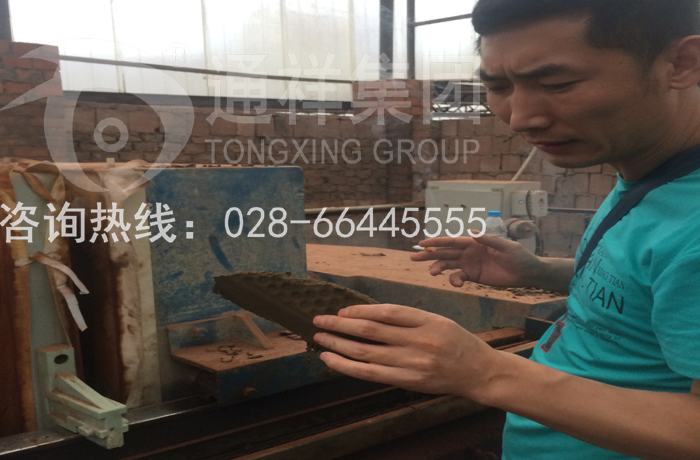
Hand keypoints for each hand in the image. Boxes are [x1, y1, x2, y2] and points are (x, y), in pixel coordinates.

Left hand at [313, 304, 502, 400]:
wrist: (479, 372)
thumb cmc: (456, 342)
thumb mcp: (437, 320)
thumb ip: (407, 319)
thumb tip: (366, 315)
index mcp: (427, 321)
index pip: (386, 312)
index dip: (360, 310)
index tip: (340, 311)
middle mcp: (419, 341)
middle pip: (370, 331)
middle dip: (339, 325)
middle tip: (318, 321)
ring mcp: (413, 364)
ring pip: (365, 353)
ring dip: (338, 345)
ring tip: (320, 339)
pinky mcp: (409, 381)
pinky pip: (371, 374)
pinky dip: (347, 367)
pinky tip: (331, 360)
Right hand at [410, 235, 543, 287]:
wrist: (527, 272)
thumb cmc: (519, 256)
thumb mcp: (506, 246)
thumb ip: (489, 240)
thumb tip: (473, 232)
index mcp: (474, 242)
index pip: (451, 241)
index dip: (436, 242)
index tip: (421, 243)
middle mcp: (468, 252)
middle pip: (444, 253)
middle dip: (429, 255)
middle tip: (413, 258)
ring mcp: (469, 265)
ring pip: (448, 265)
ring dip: (438, 268)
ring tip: (432, 273)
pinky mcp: (473, 277)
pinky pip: (458, 277)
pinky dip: (454, 280)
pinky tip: (456, 283)